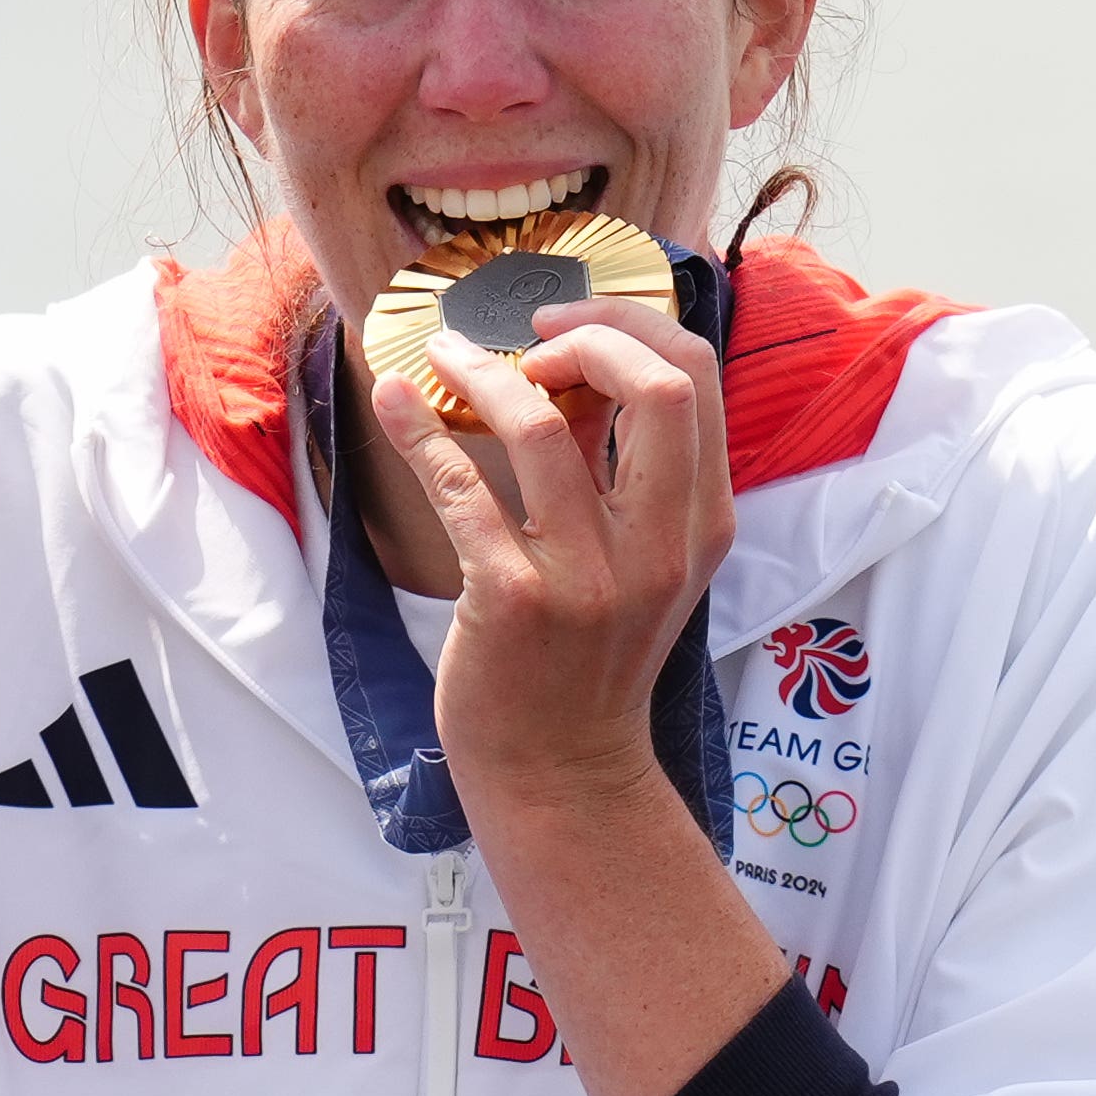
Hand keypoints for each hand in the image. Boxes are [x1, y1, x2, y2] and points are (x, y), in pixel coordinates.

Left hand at [367, 299, 735, 830]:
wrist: (561, 772)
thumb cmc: (590, 658)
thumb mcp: (638, 562)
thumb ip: (619, 470)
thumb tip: (567, 363)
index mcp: (702, 524)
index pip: (697, 378)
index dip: (631, 325)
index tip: (567, 323)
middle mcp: (659, 545)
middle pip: (656, 385)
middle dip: (587, 331)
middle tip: (522, 335)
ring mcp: (589, 576)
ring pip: (541, 424)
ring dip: (482, 371)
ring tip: (442, 356)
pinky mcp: (514, 599)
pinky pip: (462, 488)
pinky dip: (421, 431)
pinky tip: (393, 403)